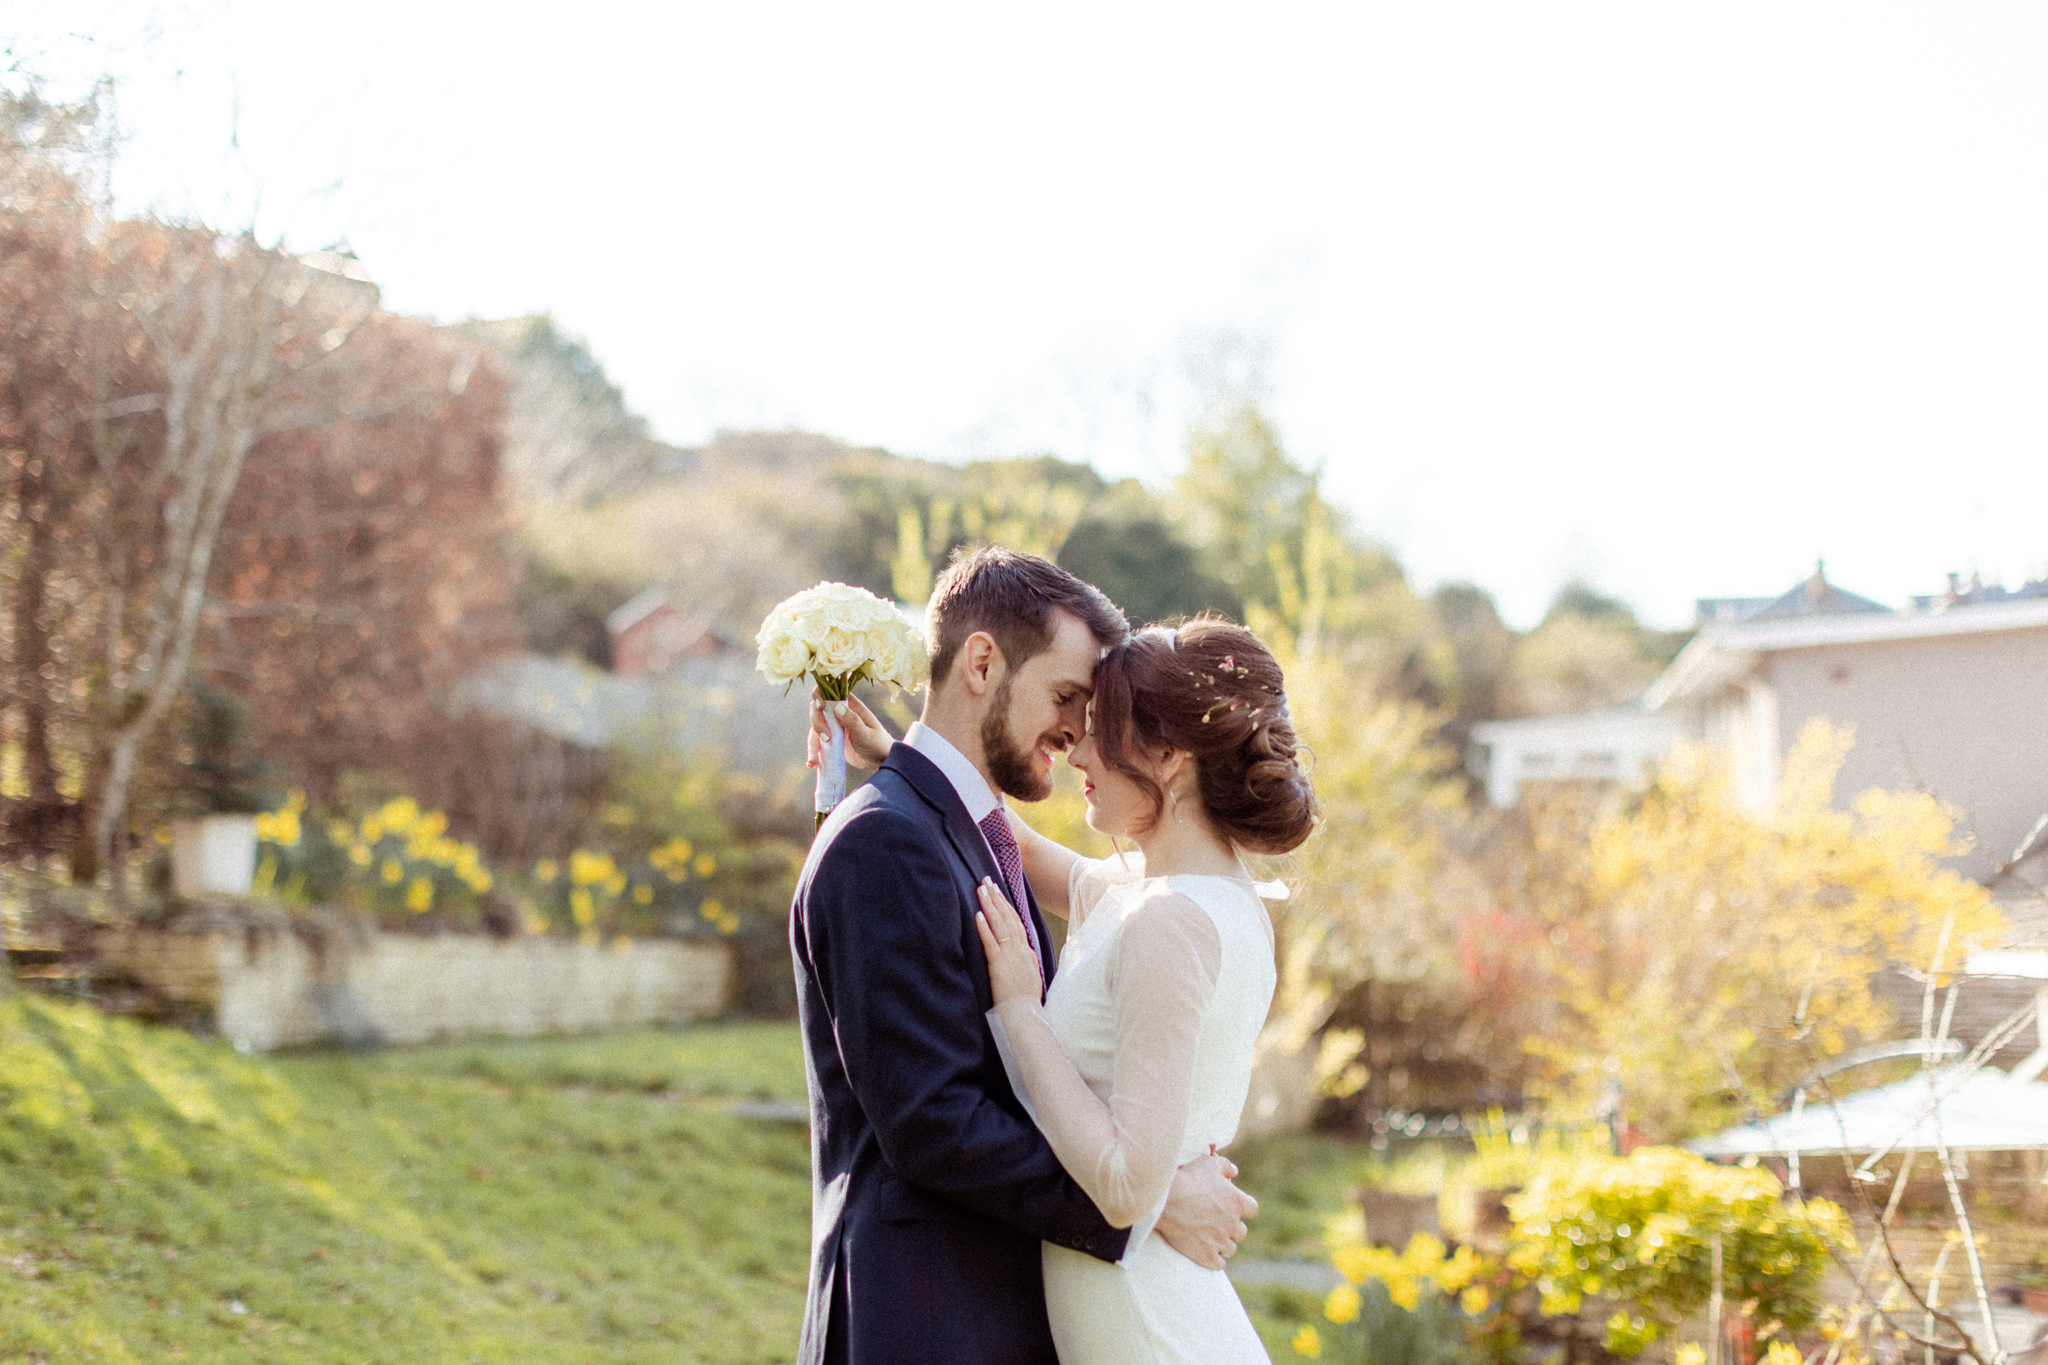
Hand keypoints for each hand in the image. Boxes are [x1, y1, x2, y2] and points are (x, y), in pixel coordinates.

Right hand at [808, 692, 893, 770]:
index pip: (830, 692)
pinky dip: (813, 751)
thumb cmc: (877, 744)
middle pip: (817, 709)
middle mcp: (839, 713)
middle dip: (816, 722)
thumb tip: (836, 707)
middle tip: (826, 738)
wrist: (880, 761)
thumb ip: (853, 721)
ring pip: (814, 726)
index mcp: (850, 705)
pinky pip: (817, 742)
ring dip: (812, 742)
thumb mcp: (867, 734)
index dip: (820, 694)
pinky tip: (812, 764)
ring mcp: (833, 726)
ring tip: (814, 760)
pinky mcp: (830, 739)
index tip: (821, 706)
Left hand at [973, 879, 1042, 1005]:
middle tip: (987, 880)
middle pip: (1008, 917)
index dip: (1006, 905)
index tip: (998, 891)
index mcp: (1027, 952)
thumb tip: (1026, 952)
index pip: (1016, 922)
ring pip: (1000, 925)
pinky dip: (985, 927)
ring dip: (990, 905)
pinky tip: (978, 914)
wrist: (1026, 1015)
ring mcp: (1010, 956)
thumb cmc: (1026, 1001)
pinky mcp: (999, 965)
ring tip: (981, 889)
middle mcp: (1020, 950)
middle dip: (997, 897)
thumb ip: (1027, 962)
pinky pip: (991, 942)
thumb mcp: (1031, 976)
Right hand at [1153, 1148, 1256, 1270]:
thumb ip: (1225, 1167)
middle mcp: (1233, 1225)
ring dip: (1222, 1243)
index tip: (1231, 1206)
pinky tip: (1205, 1251)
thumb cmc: (1186, 1179)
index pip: (1252, 1209)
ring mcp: (1220, 1242)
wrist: (1164, 1202)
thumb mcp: (1207, 1163)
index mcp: (1237, 1202)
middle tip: (1215, 1222)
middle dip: (1231, 1227)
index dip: (1242, 1207)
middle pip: (1241, 1231)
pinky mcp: (1207, 1257)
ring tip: (1208, 1237)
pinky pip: (1219, 1264)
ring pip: (1230, 1248)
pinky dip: (1214, 1259)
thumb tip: (1234, 1172)